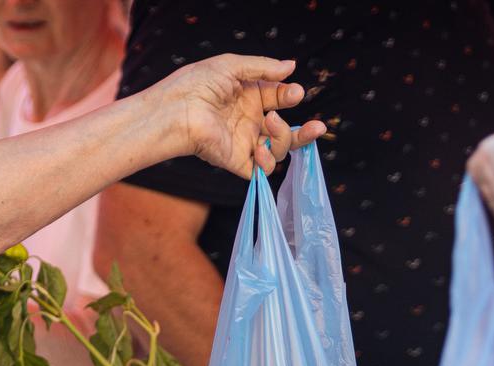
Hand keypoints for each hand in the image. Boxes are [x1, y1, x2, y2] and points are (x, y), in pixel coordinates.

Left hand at [150, 54, 326, 177]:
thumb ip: (263, 68)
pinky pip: (261, 171)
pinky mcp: (236, 162)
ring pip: (278, 150)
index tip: (295, 92)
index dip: (290, 97)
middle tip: (318, 127)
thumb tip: (291, 66)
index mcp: (247, 98)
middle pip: (284, 132)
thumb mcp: (232, 66)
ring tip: (271, 122)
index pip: (278, 99)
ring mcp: (243, 143)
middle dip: (304, 132)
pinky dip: (267, 162)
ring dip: (283, 138)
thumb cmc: (196, 84)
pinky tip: (261, 148)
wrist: (176, 110)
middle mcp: (248, 122)